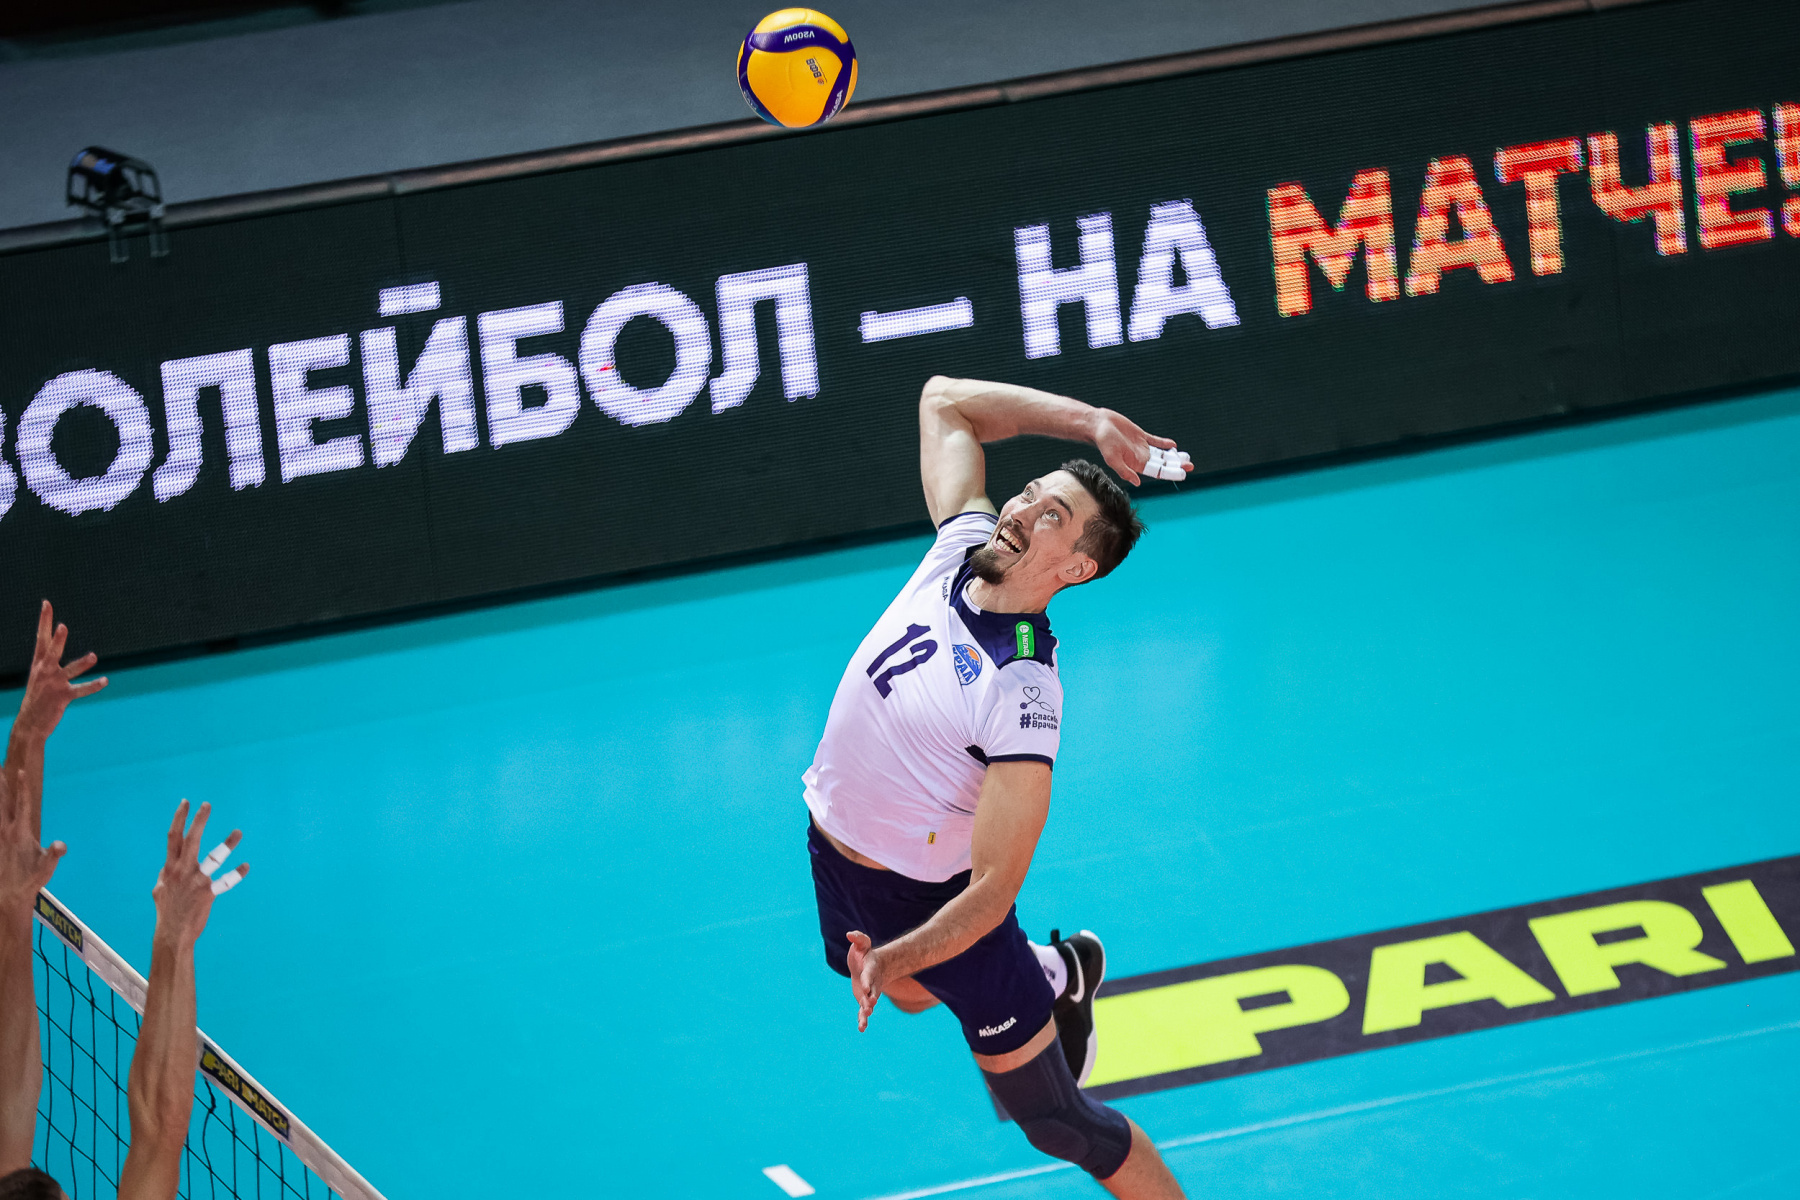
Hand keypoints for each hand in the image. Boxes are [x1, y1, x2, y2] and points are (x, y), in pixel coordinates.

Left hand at [0, 764, 62, 915]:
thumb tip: (61, 845)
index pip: (22, 805)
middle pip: (3, 802)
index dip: (22, 787)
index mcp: (20, 832)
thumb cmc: (29, 880)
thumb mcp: (45, 869)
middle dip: (1, 785)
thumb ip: (53, 855)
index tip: (21, 771)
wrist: (6, 894)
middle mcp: (6, 831)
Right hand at [13, 601, 106, 744]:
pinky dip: (93, 685)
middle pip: (51, 651)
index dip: (45, 620)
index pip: (42, 638)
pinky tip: (105, 680)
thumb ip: (47, 658)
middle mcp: (44, 671)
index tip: (47, 603)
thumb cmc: (37, 698)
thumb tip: (55, 638)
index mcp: (39, 664)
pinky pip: (81, 690)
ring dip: (81, 664)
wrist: (29, 723)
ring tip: (93, 657)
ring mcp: (53, 684)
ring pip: (69, 671)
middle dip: (57, 639)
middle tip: (63, 626)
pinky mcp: (62, 697)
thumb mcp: (39, 675)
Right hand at [151, 801, 247, 951]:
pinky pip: (225, 882)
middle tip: (207, 804)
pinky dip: (236, 874)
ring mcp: (196, 881)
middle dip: (198, 820)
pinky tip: (246, 866)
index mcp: (170, 867)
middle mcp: (182, 871)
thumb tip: (168, 866)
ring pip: (212, 858)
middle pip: (191, 840)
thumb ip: (166, 874)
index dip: (179, 819)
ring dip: (227, 844)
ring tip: (238, 832)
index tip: (186, 802)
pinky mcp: (208, 893)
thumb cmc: (167, 910)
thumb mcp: (161, 889)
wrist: (172, 932)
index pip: (173, 837)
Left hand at [846, 931, 886, 1031]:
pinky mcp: (864, 1000)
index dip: (867, 982)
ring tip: (865, 1017)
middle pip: (873, 992)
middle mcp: (872, 984)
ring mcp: (869, 994)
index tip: (866, 989)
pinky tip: (861, 1029)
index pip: (869, 976)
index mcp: (871, 970)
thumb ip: (858, 938)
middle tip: (870, 1005)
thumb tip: (849, 934)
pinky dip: (863, 1020)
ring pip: (869, 1004)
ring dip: (867, 1010)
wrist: (873, 967)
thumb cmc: (865, 954)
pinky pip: (863, 1011)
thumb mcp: (862, 944)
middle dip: (871, 998)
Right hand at [1091, 409, 1193, 486]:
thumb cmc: (1103, 442)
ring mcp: (1142, 447)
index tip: (1182, 473)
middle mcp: (1141, 457)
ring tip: (1186, 458)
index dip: (1170, 473)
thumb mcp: (1112, 459)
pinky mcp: (1141, 436)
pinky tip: (1173, 445)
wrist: (1098, 425)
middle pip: (1162, 464)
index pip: (1157, 471)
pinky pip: (1155, 441)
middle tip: (1190, 466)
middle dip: (1176, 465)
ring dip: (1173, 456)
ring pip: (1161, 454)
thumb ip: (1125, 471)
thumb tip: (1137, 483)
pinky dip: (1164, 443)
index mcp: (1136, 465)